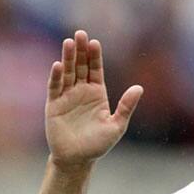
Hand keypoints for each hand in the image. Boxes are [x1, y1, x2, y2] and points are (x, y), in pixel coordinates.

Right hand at [45, 29, 142, 166]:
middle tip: (80, 34)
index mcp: (97, 93)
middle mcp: (81, 91)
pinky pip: (55, 88)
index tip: (94, 42)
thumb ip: (126, 107)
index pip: (95, 69)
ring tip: (68, 42)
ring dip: (67, 58)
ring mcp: (66, 97)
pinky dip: (56, 77)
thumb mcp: (116, 126)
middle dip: (80, 51)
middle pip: (80, 66)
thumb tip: (140, 88)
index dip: (94, 56)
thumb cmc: (97, 145)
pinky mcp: (53, 105)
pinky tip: (58, 65)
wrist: (77, 160)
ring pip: (67, 73)